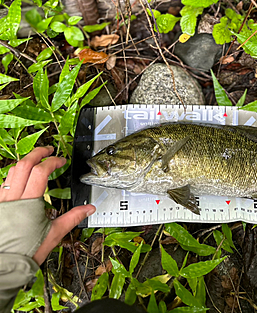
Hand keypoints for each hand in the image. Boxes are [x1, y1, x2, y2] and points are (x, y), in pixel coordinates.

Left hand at [0, 146, 95, 264]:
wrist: (3, 267)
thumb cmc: (26, 252)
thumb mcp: (54, 235)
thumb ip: (72, 218)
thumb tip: (88, 209)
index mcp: (29, 202)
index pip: (41, 170)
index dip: (53, 161)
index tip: (61, 161)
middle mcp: (13, 198)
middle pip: (24, 164)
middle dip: (37, 153)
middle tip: (48, 150)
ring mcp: (2, 201)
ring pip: (11, 172)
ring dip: (24, 162)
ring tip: (35, 161)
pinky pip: (3, 184)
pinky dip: (14, 176)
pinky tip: (20, 181)